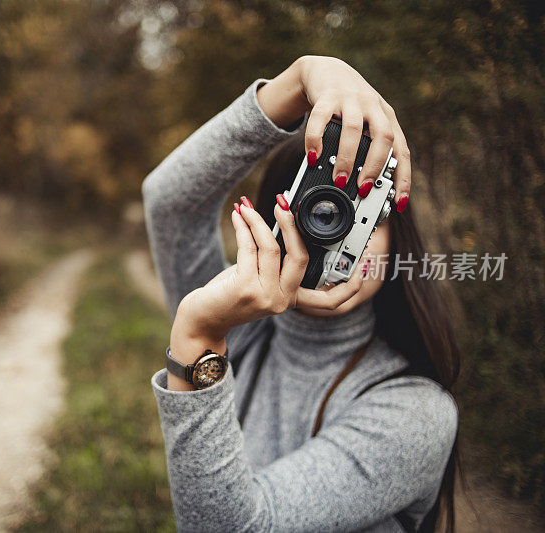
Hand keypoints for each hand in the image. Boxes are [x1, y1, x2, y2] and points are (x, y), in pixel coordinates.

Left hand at [170, 197, 365, 360]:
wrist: (202, 321)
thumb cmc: (227, 298)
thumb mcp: (257, 280)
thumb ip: (273, 263)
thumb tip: (281, 223)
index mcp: (291, 301)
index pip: (328, 300)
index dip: (349, 287)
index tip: (361, 268)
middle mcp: (282, 301)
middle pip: (300, 256)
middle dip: (291, 224)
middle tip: (282, 202)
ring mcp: (265, 296)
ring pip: (270, 247)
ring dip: (257, 220)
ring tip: (246, 207)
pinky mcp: (245, 288)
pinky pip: (249, 247)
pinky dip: (244, 227)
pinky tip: (237, 217)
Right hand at [257, 56, 410, 210]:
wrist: (326, 72)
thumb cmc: (348, 107)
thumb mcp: (364, 126)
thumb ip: (366, 151)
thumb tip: (362, 191)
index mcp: (387, 119)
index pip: (402, 151)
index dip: (403, 178)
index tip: (398, 204)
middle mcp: (373, 107)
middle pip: (383, 137)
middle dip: (374, 166)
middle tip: (363, 189)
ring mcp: (350, 100)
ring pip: (353, 129)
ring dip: (347, 158)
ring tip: (338, 179)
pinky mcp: (326, 96)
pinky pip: (321, 119)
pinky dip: (316, 140)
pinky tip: (312, 157)